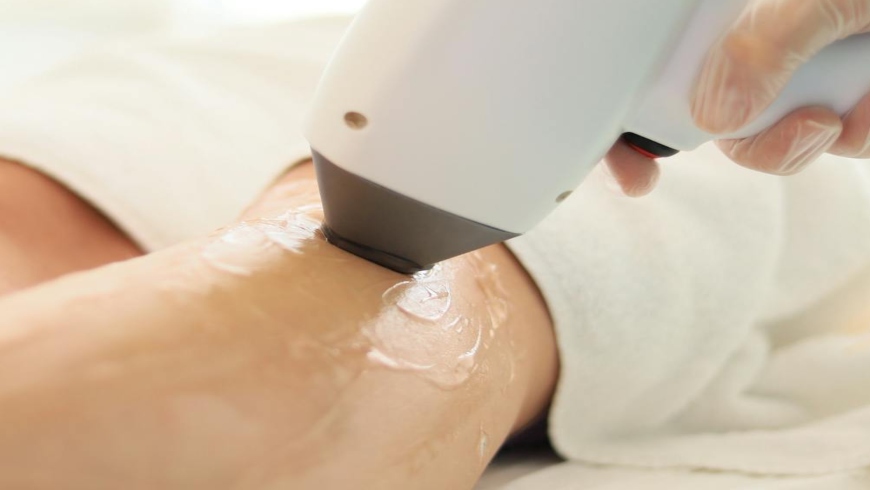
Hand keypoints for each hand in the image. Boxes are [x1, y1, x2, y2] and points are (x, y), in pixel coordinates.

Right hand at [604, 0, 869, 196]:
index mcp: (734, 12)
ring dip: (825, 133)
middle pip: (717, 116)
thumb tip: (712, 114)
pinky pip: (836, 136)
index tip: (636, 174)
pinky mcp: (843, 92)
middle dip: (762, 141)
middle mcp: (760, 40)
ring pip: (777, 134)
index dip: (633, 120)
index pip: (659, 67)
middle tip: (812, 128)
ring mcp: (802, 68)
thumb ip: (771, 39)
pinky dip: (863, 128)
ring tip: (866, 97)